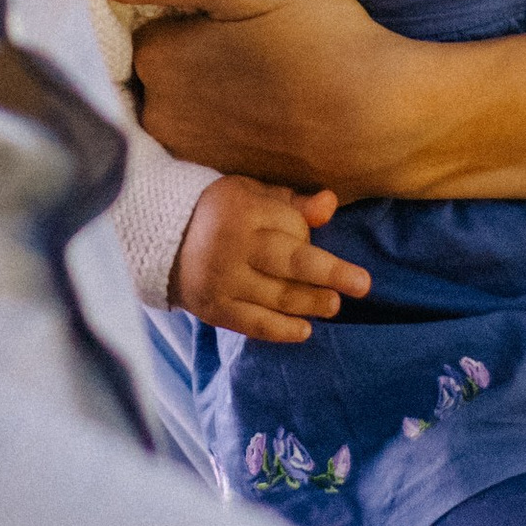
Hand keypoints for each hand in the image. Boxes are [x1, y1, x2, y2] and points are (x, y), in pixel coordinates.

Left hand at [112, 0, 448, 199]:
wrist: (383, 124)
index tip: (219, 4)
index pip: (140, 21)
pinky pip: (211, 136)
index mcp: (157, 63)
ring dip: (206, 86)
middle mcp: (161, 117)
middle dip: (187, 49)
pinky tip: (269, 105)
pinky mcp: (227, 177)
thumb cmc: (321, 42)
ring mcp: (194, 155)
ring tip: (262, 68)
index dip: (178, 7)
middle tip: (247, 33)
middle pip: (157, 66)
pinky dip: (229, 120)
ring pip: (182, 103)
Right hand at [169, 173, 358, 342]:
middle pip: (291, 262)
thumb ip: (291, 202)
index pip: (291, 226)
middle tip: (362, 284)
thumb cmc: (220, 215)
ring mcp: (223, 281)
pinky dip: (282, 330)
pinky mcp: (215, 310)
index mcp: (243, 211)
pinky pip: (254, 324)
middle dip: (330, 273)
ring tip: (334, 305)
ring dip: (311, 302)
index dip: (308, 234)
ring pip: (277, 296)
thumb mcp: (252, 195)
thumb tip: (330, 204)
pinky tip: (305, 330)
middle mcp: (232, 247)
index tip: (315, 238)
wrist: (163, 243)